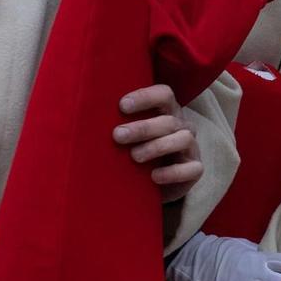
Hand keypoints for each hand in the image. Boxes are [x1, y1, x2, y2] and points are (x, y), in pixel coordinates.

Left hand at [115, 84, 201, 203]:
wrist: (152, 185)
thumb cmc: (136, 153)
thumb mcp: (127, 137)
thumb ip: (117, 125)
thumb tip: (85, 116)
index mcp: (166, 111)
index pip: (164, 94)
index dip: (145, 97)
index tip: (122, 106)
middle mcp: (182, 126)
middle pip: (168, 120)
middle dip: (143, 127)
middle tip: (118, 136)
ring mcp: (191, 147)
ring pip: (183, 139)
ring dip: (157, 147)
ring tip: (134, 157)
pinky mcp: (195, 169)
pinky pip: (192, 168)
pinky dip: (172, 172)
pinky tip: (154, 177)